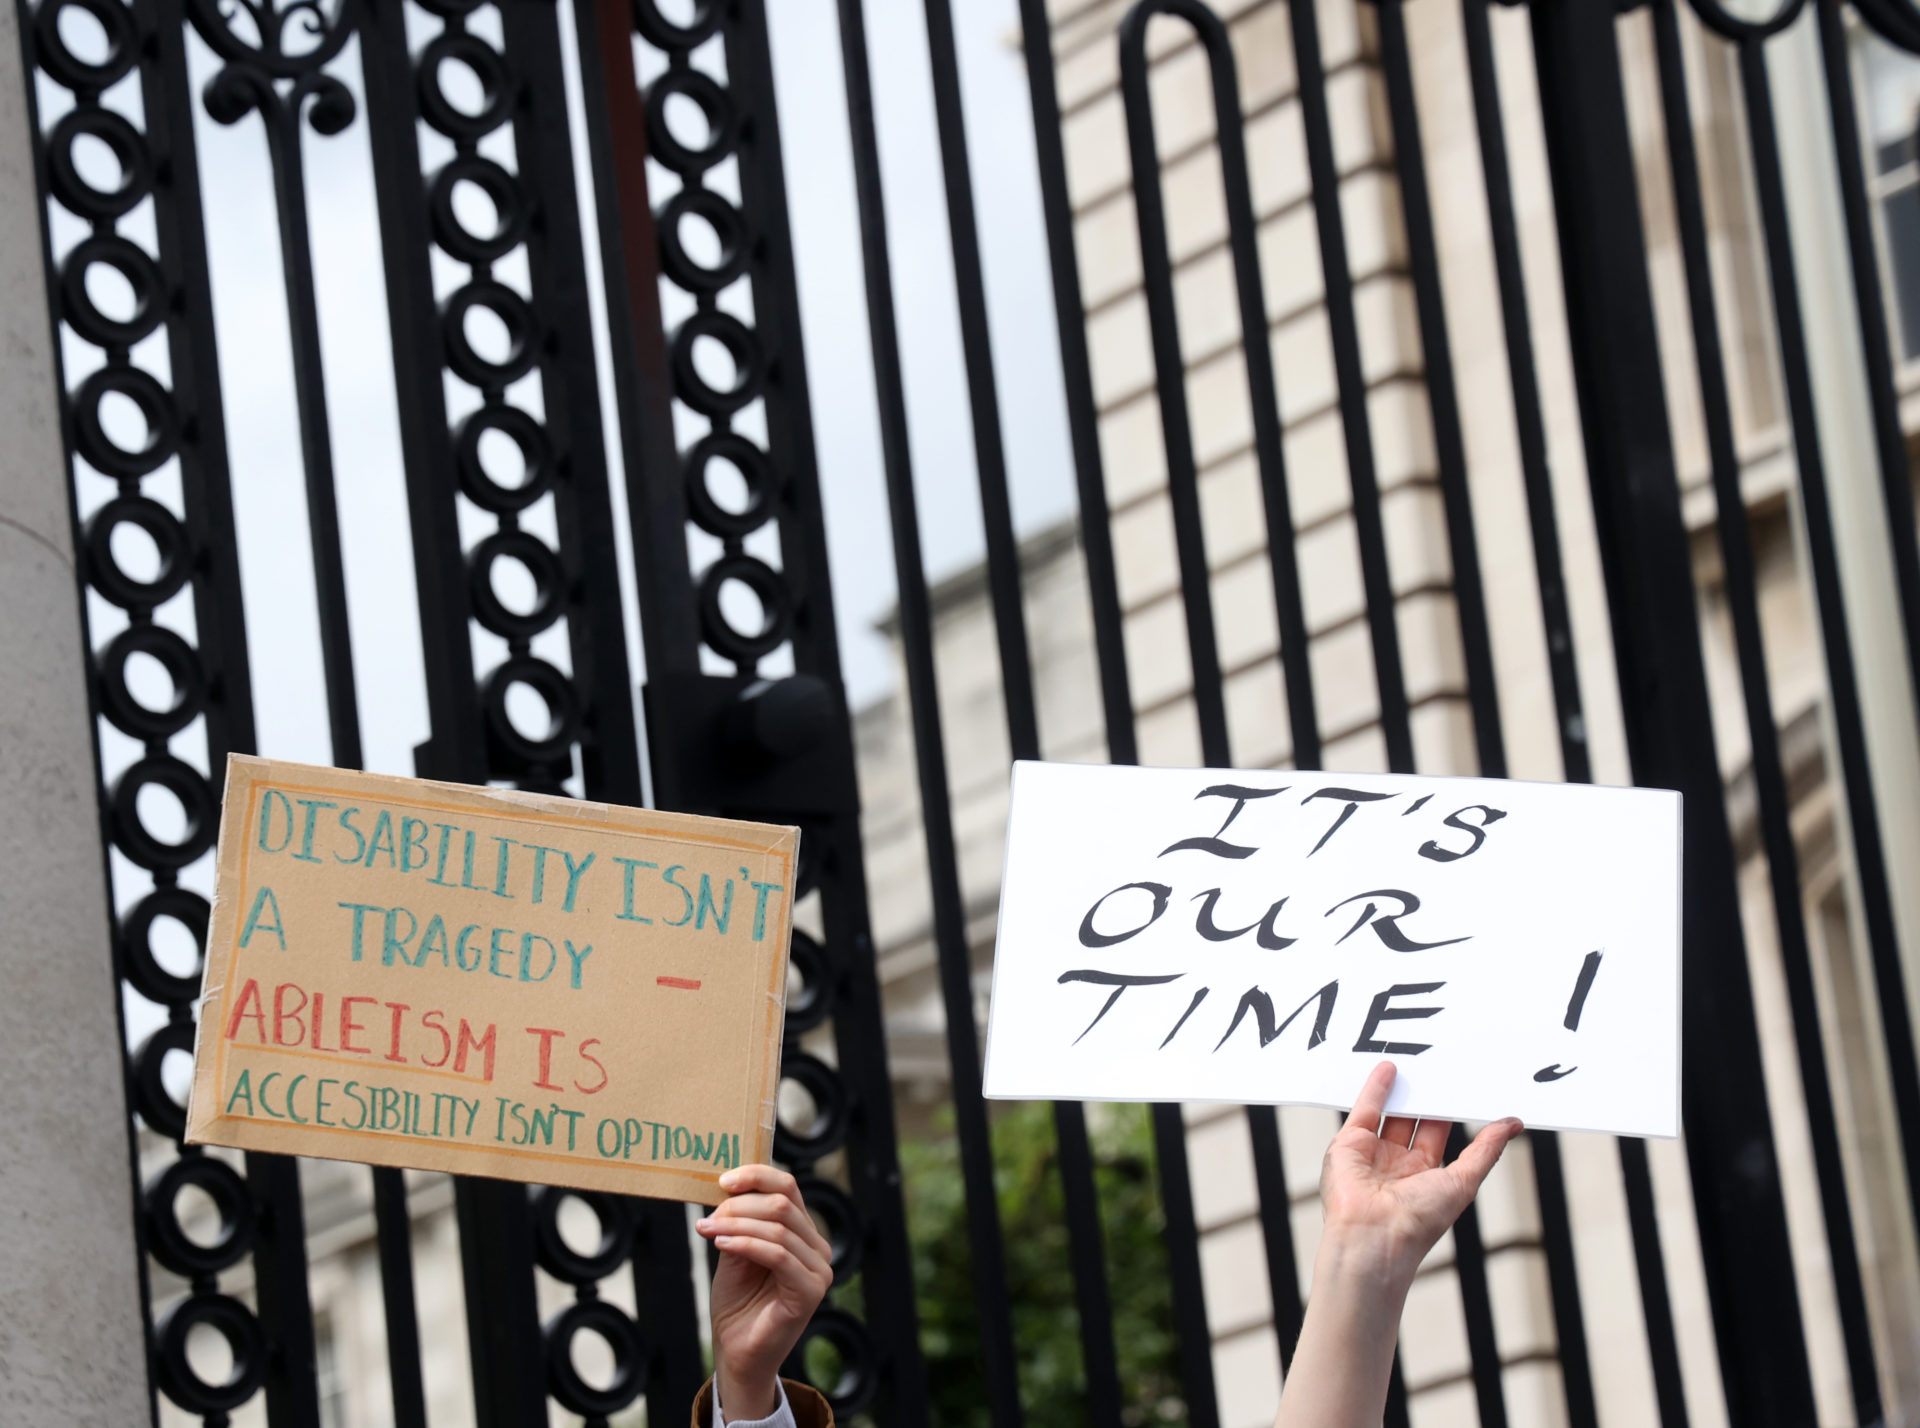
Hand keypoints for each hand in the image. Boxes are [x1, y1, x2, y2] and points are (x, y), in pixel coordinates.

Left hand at [696, 1165, 832, 1420]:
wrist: (737, 1354)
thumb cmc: (737, 1304)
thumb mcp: (734, 1253)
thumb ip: (740, 1223)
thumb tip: (729, 1191)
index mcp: (803, 1234)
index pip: (788, 1188)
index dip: (756, 1176)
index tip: (723, 1180)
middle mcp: (818, 1248)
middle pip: (782, 1203)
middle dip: (740, 1205)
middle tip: (709, 1217)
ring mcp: (819, 1270)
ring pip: (778, 1227)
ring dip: (737, 1224)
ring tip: (707, 1230)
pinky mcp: (811, 1291)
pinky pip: (778, 1255)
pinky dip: (746, 1243)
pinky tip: (721, 1243)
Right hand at [1274, 1064, 1520, 1426]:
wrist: (1374, 1238)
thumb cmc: (1419, 1222)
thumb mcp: (1464, 1181)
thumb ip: (1485, 1150)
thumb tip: (1514, 1124)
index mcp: (1424, 1176)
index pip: (1439, 1133)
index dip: (1450, 1109)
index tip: (1465, 1083)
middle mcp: (1397, 1163)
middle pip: (1413, 1119)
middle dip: (1425, 1094)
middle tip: (1441, 1064)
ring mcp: (1371, 1153)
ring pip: (1389, 1112)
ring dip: (1402, 1088)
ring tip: (1419, 1060)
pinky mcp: (1349, 1144)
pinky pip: (1364, 1110)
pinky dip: (1375, 1089)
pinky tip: (1388, 1068)